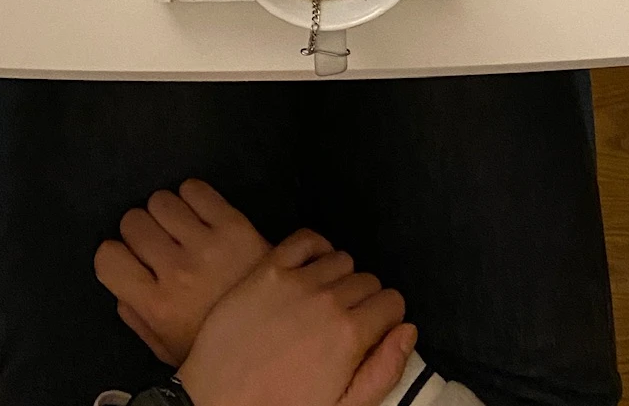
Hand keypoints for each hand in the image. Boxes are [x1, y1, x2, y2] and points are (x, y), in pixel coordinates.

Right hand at [95, 179, 271, 363]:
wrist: (278, 333)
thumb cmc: (216, 342)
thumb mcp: (167, 346)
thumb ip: (136, 315)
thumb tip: (121, 282)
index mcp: (157, 305)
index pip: (108, 257)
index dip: (116, 256)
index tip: (129, 261)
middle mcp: (177, 271)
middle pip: (133, 221)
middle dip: (142, 232)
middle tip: (160, 247)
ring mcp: (208, 244)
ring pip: (161, 200)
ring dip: (167, 213)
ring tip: (182, 231)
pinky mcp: (234, 223)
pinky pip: (195, 188)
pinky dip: (192, 197)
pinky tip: (201, 217)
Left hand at [178, 227, 415, 405]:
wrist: (220, 401)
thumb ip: (383, 371)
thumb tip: (408, 330)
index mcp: (351, 335)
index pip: (392, 302)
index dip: (386, 318)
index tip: (373, 330)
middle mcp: (328, 299)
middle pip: (368, 280)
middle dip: (365, 299)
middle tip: (345, 321)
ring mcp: (296, 280)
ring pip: (341, 258)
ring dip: (340, 276)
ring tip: (324, 299)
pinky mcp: (266, 269)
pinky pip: (305, 239)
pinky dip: (315, 248)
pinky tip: (309, 268)